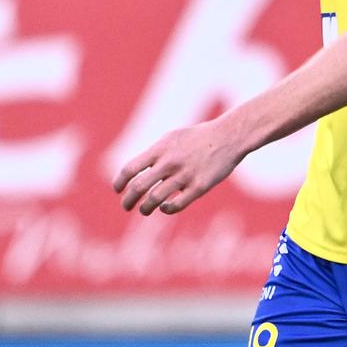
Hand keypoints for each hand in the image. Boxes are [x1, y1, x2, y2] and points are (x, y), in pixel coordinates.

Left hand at [114, 117, 246, 214]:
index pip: (130, 169)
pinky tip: (165, 208)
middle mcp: (169, 163)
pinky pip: (176, 205)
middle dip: (128, 200)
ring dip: (145, 208)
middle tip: (126, 206)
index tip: (118, 190)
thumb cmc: (198, 138)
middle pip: (139, 187)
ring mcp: (185, 175)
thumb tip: (136, 171)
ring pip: (155, 199)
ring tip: (144, 210)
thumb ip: (154, 154)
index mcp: (160, 150)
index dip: (119, 182)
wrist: (228, 136)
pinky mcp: (199, 187)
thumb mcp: (172, 138)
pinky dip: (166, 209)